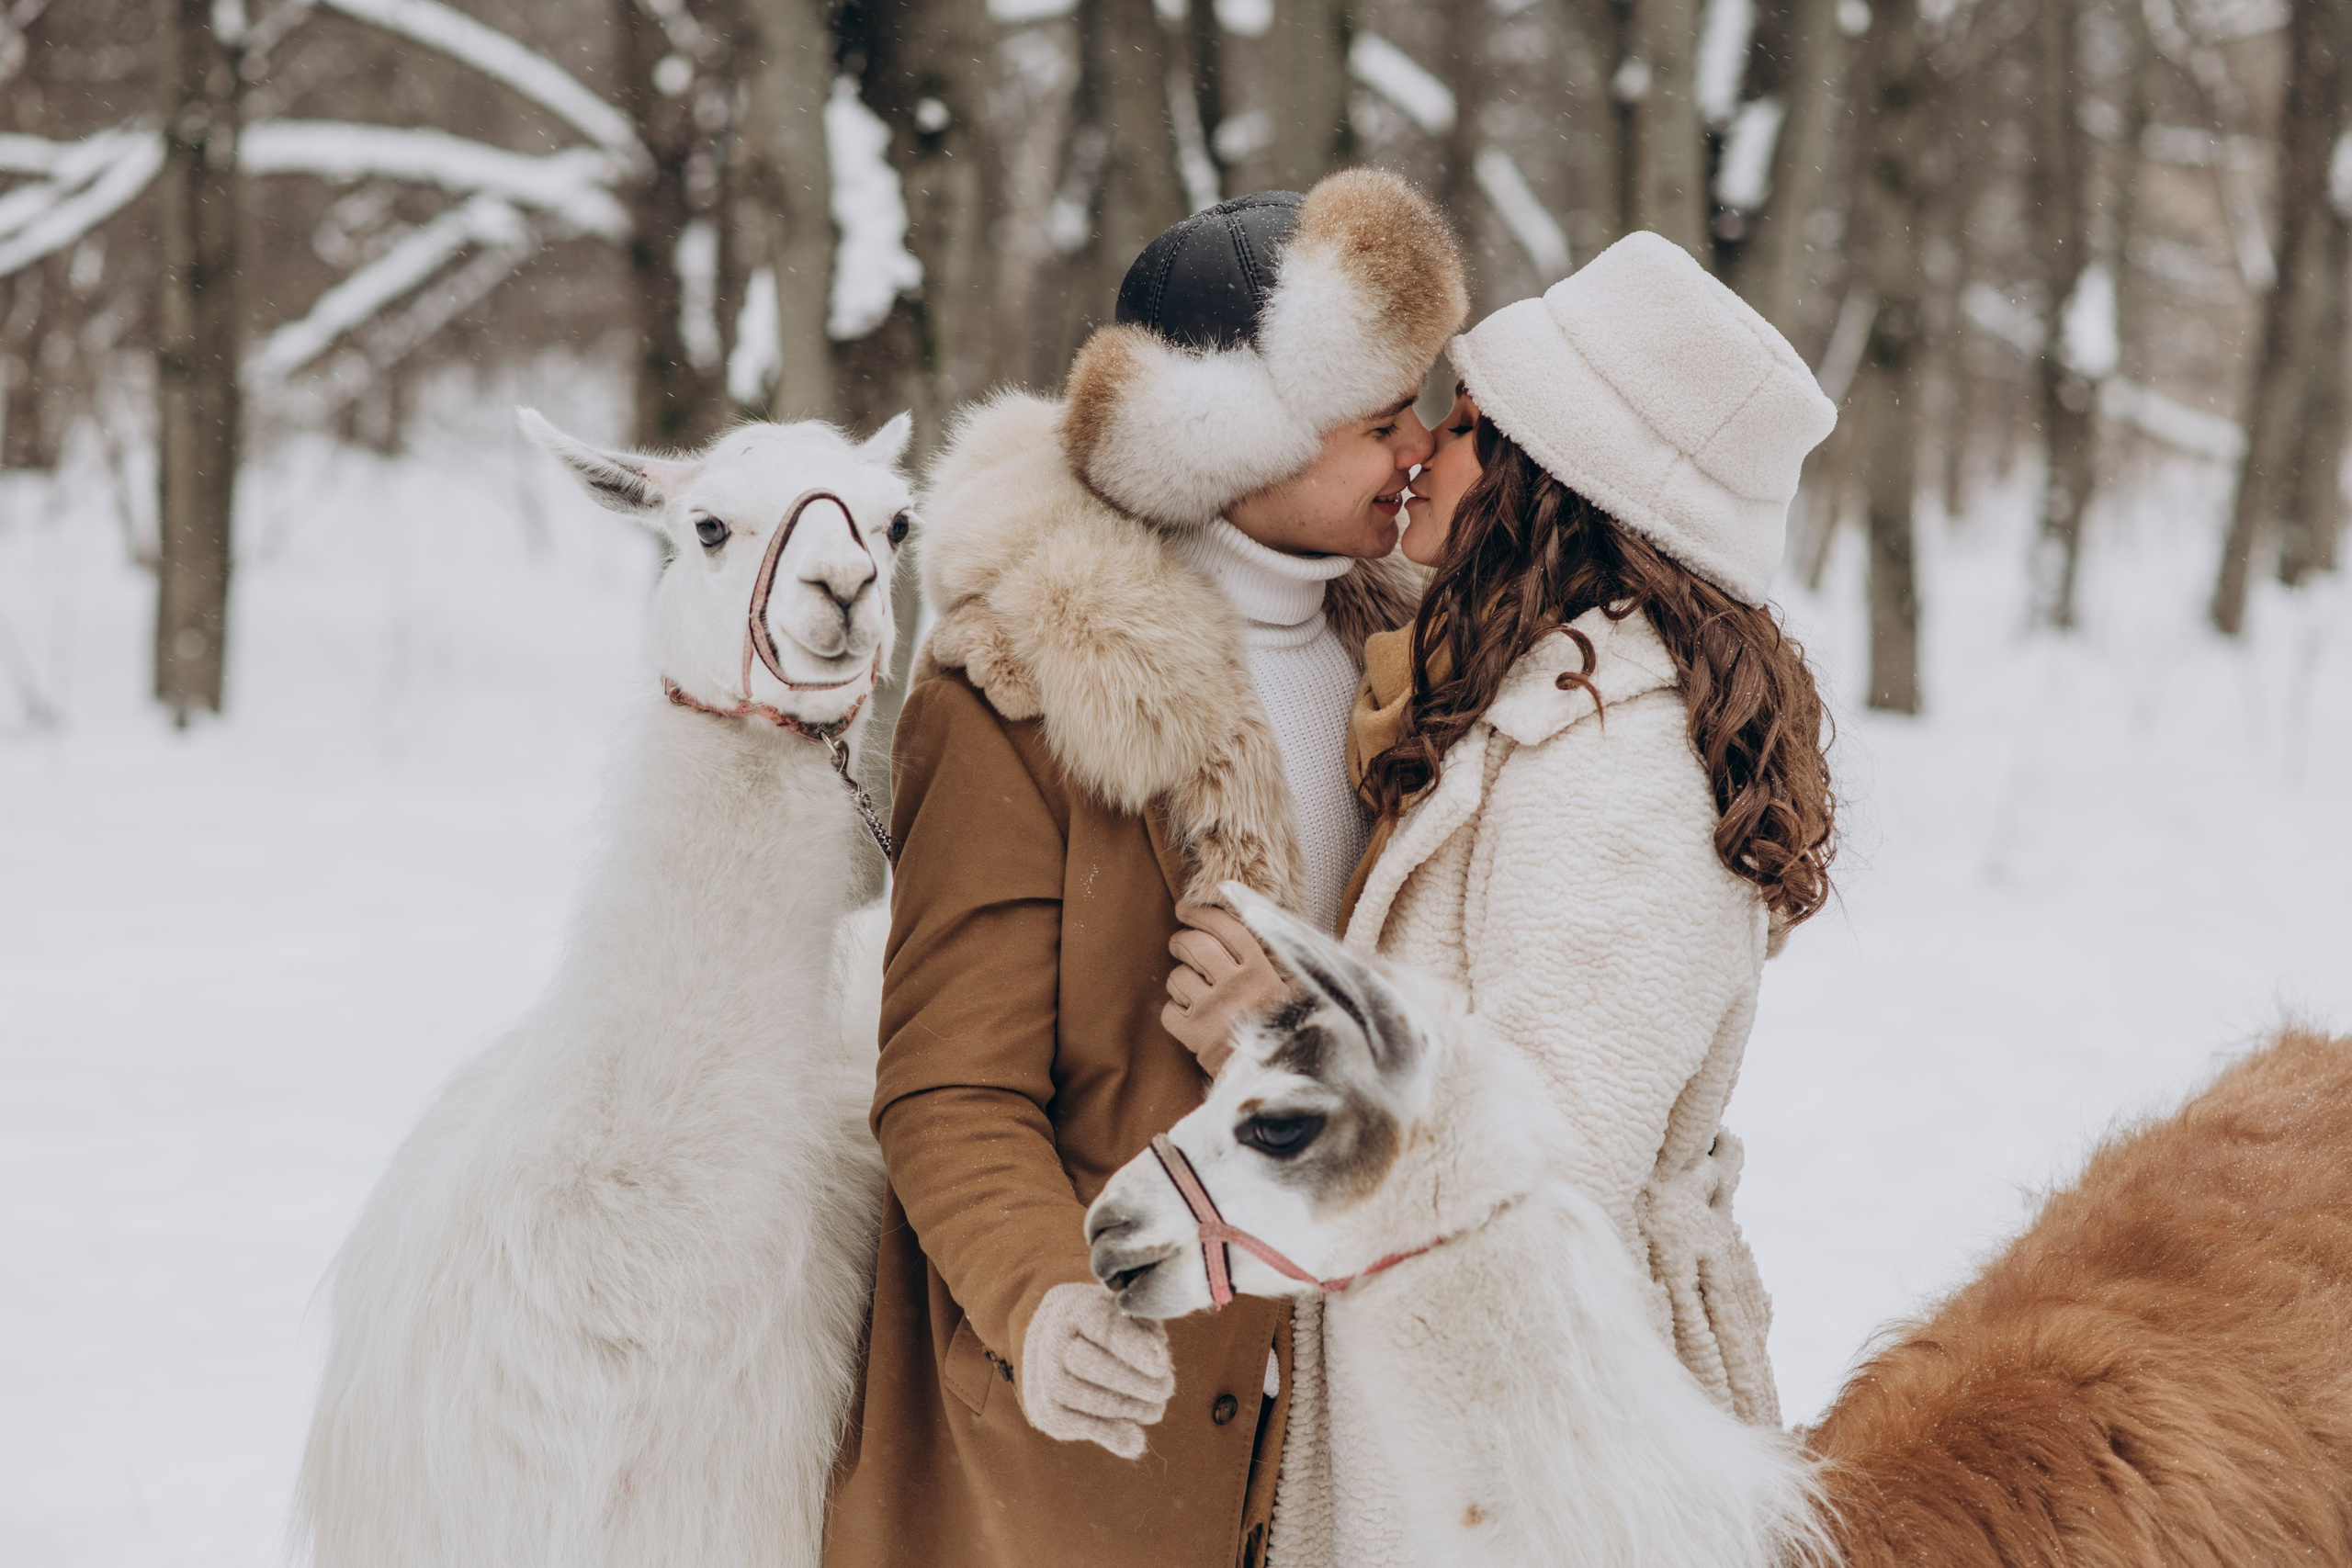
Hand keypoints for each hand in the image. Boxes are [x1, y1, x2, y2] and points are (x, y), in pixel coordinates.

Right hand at [1019, 1281, 1175, 1457]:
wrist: (1058, 1344)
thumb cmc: (1108, 1327)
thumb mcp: (1129, 1317)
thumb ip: (1146, 1332)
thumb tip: (1158, 1365)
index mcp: (1074, 1306)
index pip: (1100, 1323)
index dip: (1131, 1346)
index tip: (1161, 1365)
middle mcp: (1050, 1338)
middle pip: (1087, 1363)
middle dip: (1132, 1381)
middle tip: (1166, 1388)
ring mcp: (1041, 1375)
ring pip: (1082, 1397)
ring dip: (1127, 1408)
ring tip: (1155, 1409)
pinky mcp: (1043, 1410)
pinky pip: (1075, 1426)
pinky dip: (1108, 1434)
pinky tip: (1134, 1439)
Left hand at [1162, 902, 1290, 1075]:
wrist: (1272, 1077)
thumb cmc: (1285, 1031)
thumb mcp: (1296, 992)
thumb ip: (1289, 962)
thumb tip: (1276, 925)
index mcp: (1260, 971)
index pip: (1226, 928)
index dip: (1202, 913)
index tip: (1186, 908)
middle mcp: (1234, 986)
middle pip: (1195, 945)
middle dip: (1181, 940)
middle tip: (1181, 943)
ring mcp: (1212, 1009)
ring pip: (1177, 976)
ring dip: (1178, 978)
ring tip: (1189, 985)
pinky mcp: (1193, 1034)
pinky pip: (1168, 1010)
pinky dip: (1174, 1011)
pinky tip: (1189, 1015)